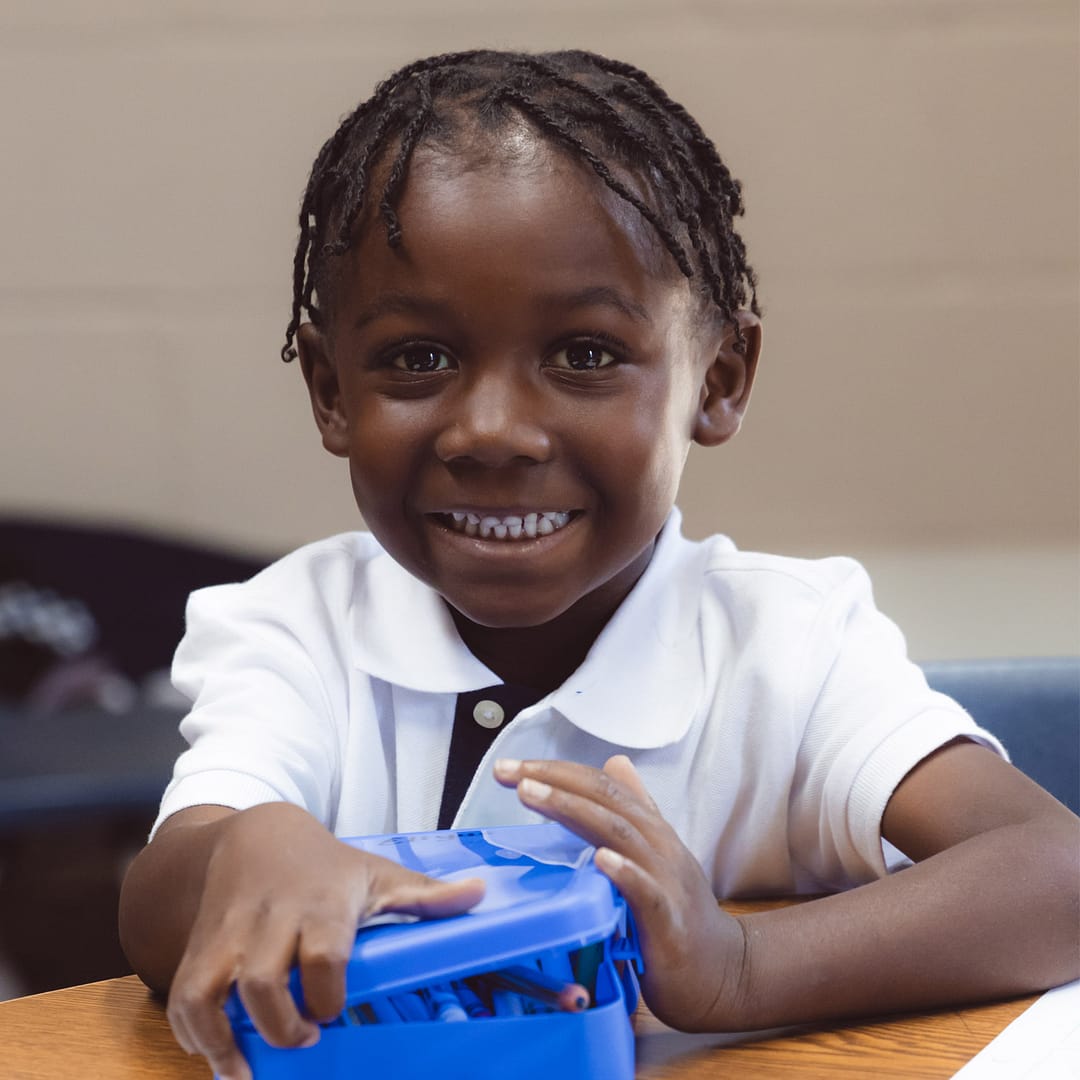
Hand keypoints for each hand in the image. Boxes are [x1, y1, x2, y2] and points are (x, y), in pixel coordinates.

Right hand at [165, 803, 483, 1079]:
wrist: (255, 835)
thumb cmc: (326, 864)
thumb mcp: (375, 872)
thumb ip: (423, 895)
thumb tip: (479, 893)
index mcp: (321, 903)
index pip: (322, 953)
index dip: (327, 993)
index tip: (332, 1011)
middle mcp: (270, 919)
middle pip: (264, 981)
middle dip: (282, 1025)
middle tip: (305, 1041)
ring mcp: (228, 934)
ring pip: (208, 991)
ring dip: (224, 1042)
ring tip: (249, 1069)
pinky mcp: (198, 947)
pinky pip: (182, 998)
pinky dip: (193, 1035)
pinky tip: (220, 1056)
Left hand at [493, 755, 745, 1030]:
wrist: (723, 971)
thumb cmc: (680, 912)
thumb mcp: (656, 851)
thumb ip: (636, 807)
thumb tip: (615, 762)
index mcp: (649, 827)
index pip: (599, 784)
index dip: (556, 771)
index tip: (508, 768)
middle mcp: (657, 843)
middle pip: (604, 798)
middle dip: (553, 781)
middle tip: (507, 773)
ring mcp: (665, 879)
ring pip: (617, 833)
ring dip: (572, 810)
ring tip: (532, 795)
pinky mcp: (668, 920)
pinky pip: (646, 891)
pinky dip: (623, 872)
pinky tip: (599, 860)